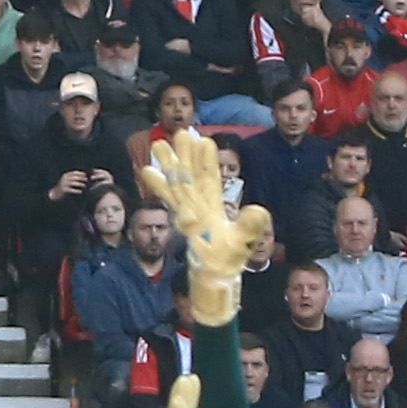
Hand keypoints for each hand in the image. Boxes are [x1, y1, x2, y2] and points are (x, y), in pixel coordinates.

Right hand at [140, 129, 269, 325]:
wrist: (214, 275)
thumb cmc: (229, 259)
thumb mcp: (244, 240)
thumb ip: (252, 225)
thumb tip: (259, 208)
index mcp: (216, 205)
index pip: (211, 177)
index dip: (207, 160)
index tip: (204, 139)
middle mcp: (201, 204)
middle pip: (192, 174)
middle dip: (186, 154)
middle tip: (181, 132)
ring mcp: (188, 211)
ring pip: (177, 183)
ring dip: (169, 164)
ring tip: (159, 144)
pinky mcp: (179, 220)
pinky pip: (167, 200)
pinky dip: (158, 186)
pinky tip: (147, 170)